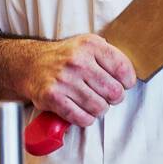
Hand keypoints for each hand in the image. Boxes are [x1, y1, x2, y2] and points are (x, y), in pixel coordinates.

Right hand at [22, 33, 136, 127]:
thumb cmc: (65, 58)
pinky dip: (85, 118)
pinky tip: (80, 110)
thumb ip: (110, 56)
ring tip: (90, 101)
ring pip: (99, 108)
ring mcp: (64, 79)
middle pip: (114, 92)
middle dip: (112, 98)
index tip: (122, 84)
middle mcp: (77, 61)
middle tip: (104, 94)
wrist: (31, 64)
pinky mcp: (53, 97)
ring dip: (98, 109)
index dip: (127, 82)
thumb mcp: (87, 46)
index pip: (123, 70)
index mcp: (90, 45)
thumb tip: (131, 76)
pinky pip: (82, 118)